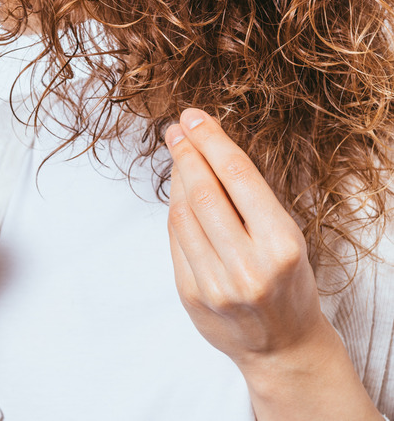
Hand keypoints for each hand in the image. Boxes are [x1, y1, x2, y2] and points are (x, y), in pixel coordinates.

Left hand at [164, 109, 380, 418]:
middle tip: (175, 129)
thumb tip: (207, 151)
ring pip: (183, 216)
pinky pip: (176, 241)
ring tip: (177, 154)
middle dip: (186, 154)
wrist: (282, 346)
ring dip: (177, 179)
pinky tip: (177, 192)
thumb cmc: (288, 284)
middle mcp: (247, 266)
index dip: (212, 142)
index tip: (194, 118)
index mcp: (281, 245)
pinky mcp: (191, 294)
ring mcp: (215, 283)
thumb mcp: (286, 238)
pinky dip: (175, 211)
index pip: (239, 178)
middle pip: (205, 194)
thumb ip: (250, 202)